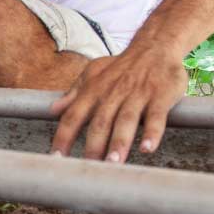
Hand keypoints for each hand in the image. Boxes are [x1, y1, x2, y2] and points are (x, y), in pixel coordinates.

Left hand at [50, 43, 186, 161]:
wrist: (155, 45)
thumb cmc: (122, 66)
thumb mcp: (94, 73)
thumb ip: (74, 93)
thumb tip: (52, 110)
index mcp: (94, 90)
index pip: (74, 115)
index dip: (63, 136)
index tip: (56, 158)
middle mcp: (113, 93)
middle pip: (101, 121)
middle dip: (93, 145)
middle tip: (88, 168)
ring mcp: (138, 94)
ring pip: (126, 120)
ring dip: (119, 142)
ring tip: (114, 163)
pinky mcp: (160, 96)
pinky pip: (156, 116)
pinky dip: (152, 133)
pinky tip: (147, 149)